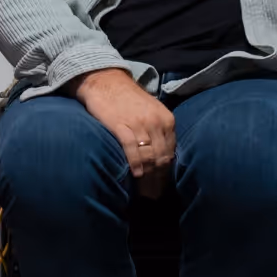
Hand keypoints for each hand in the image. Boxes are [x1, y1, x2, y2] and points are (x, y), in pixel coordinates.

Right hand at [73, 68, 175, 186]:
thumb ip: (159, 131)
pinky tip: (135, 175)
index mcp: (167, 119)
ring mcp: (139, 124)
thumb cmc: (128, 98)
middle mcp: (156, 122)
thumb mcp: (152, 111)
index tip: (161, 186)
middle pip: (161, 158)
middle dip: (158, 179)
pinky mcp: (121, 125)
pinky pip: (132, 149)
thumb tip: (162, 157)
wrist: (106, 81)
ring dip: (148, 177)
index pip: (171, 152)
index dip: (167, 173)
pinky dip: (135, 164)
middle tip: (153, 195)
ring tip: (144, 191)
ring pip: (149, 156)